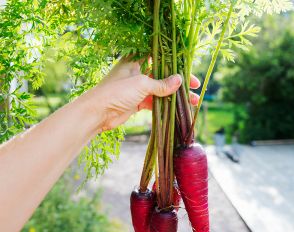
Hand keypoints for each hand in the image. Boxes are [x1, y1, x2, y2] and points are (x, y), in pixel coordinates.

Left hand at [86, 58, 200, 131]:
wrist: (98, 112)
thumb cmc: (116, 91)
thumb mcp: (142, 84)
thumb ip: (161, 83)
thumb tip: (179, 81)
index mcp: (136, 60)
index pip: (159, 58)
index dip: (175, 64)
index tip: (188, 71)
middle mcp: (137, 72)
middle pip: (163, 75)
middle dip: (179, 82)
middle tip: (195, 87)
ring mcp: (137, 89)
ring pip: (161, 91)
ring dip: (175, 96)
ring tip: (192, 102)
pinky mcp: (137, 102)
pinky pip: (155, 102)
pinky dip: (165, 105)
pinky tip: (177, 109)